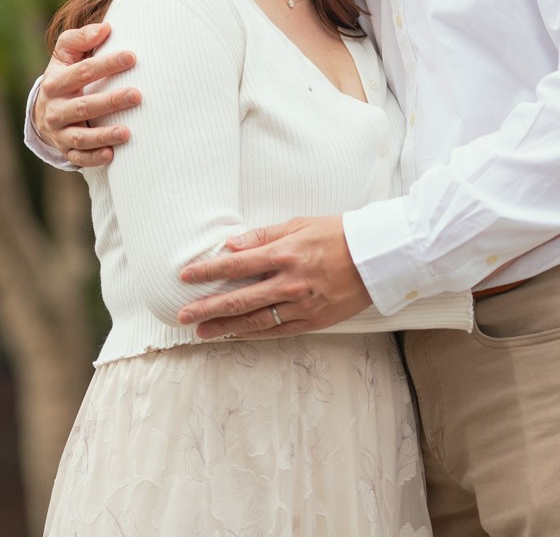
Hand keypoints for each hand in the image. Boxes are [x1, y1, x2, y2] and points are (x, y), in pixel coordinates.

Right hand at [34, 22, 139, 167]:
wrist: (44, 110)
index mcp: (55, 82)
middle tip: (137, 95)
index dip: (107, 64)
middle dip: (110, 101)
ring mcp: (60, 132)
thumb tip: (105, 28)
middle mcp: (55, 109)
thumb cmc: (65, 75)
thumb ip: (80, 38)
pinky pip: (79, 157)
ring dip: (104, 135)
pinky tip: (112, 154)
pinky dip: (94, 158)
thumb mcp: (65, 54)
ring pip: (81, 136)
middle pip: (83, 106)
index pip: (82, 71)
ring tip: (128, 132)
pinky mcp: (66, 150)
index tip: (132, 57)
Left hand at [176, 216, 370, 338]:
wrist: (377, 257)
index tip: (185, 276)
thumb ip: (262, 237)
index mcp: (284, 254)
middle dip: (206, 308)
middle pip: (238, 299)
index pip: (235, 265)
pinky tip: (235, 335)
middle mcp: (289, 283)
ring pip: (255, 321)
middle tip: (183, 315)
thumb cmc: (336, 235)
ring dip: (224, 326)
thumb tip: (230, 245)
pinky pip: (276, 331)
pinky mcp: (313, 321)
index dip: (207, 271)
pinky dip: (253, 334)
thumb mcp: (298, 224)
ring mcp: (301, 305)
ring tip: (201, 332)